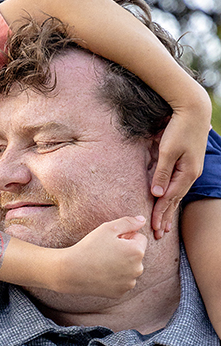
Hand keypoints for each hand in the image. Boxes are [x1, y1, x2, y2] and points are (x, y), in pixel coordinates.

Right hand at [55, 216, 147, 295]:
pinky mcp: (120, 292)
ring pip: (130, 269)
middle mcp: (138, 269)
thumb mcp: (108, 228)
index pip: (140, 239)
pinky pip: (122, 281)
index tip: (111, 241)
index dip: (125, 237)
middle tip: (105, 252)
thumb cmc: (89, 247)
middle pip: (136, 255)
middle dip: (126, 251)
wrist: (71, 271)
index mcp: (137, 251)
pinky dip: (115, 278)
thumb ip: (128, 222)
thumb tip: (142, 220)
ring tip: (103, 263)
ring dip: (122, 265)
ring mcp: (129, 283)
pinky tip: (102, 274)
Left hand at [151, 109, 209, 237]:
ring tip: (164, 226)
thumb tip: (156, 194)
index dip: (159, 214)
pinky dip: (173, 197)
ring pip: (177, 195)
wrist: (194, 110)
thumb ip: (161, 173)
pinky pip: (179, 186)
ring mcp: (191, 170)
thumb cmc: (179, 128)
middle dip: (165, 218)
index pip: (169, 198)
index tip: (152, 227)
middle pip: (175, 201)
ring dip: (169, 210)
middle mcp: (190, 174)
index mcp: (186, 173)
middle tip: (158, 235)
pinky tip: (170, 204)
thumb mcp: (168, 150)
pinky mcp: (189, 164)